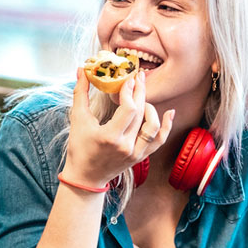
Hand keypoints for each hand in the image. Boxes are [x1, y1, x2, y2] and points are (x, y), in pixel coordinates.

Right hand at [61, 69, 174, 187]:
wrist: (86, 177)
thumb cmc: (79, 148)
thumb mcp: (77, 119)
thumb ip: (80, 93)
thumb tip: (82, 70)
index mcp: (110, 137)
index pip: (128, 109)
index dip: (130, 92)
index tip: (127, 80)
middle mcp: (126, 146)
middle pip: (141, 114)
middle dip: (140, 92)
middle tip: (139, 77)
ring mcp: (135, 153)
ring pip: (153, 126)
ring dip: (150, 108)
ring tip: (142, 96)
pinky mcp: (141, 157)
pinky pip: (159, 141)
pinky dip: (166, 126)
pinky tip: (170, 112)